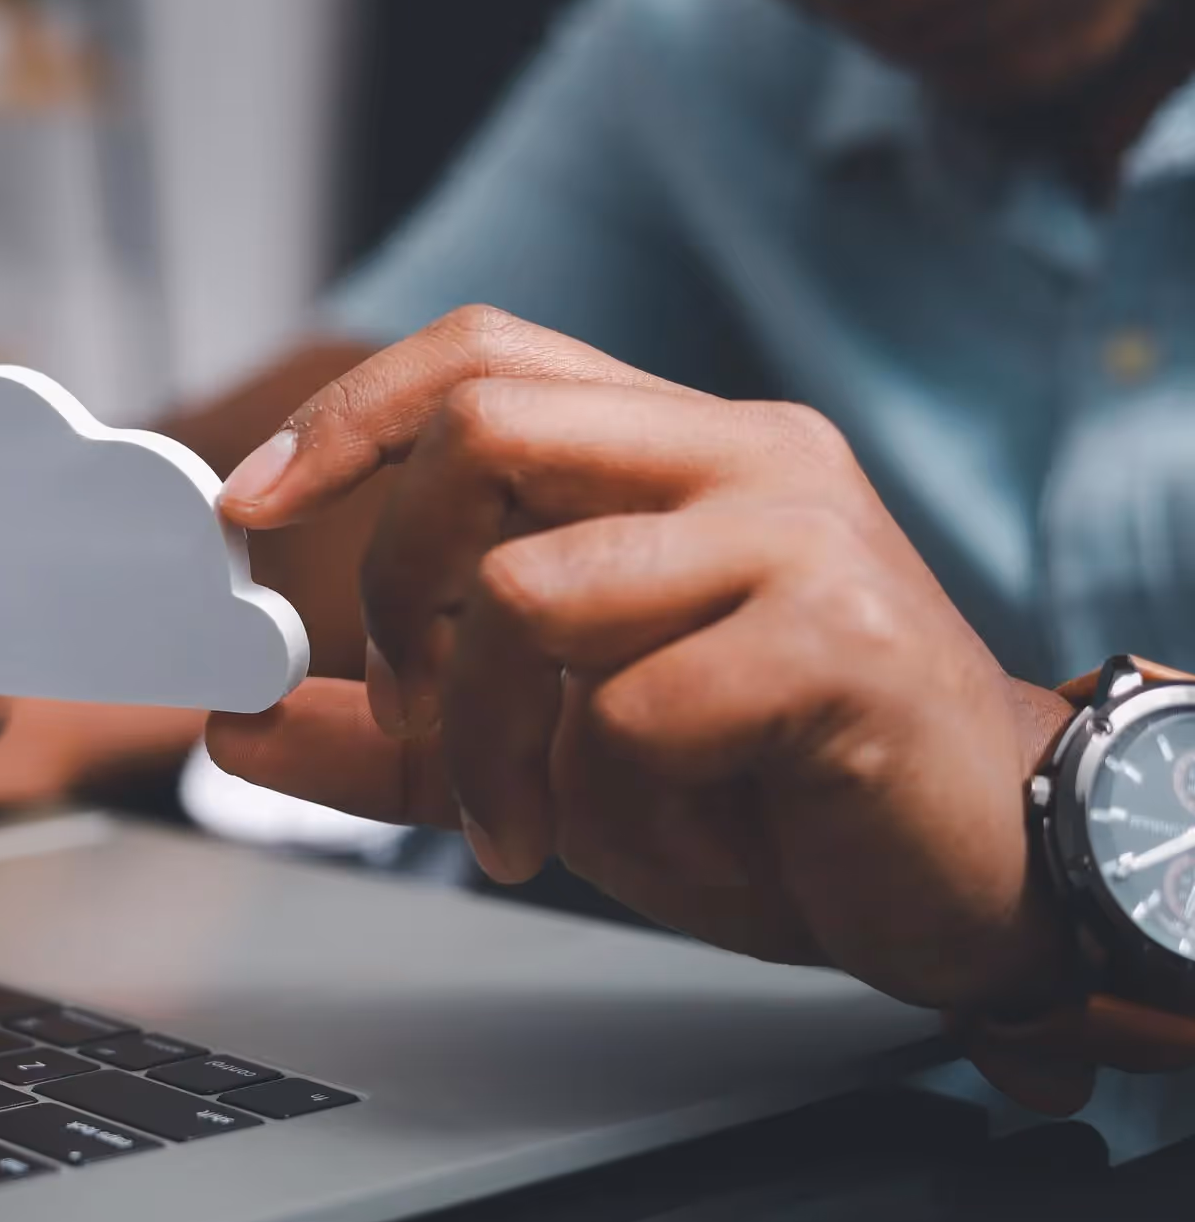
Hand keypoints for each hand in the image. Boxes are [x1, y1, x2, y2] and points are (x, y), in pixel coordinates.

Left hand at [211, 307, 1090, 1091]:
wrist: (979, 864)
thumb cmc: (775, 785)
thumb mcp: (558, 750)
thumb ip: (408, 733)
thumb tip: (241, 724)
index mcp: (678, 451)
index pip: (485, 358)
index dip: (349, 418)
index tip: (249, 503)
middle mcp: (740, 458)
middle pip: (483, 428)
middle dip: (393, 582)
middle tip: (412, 703)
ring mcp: (796, 537)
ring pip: (529, 593)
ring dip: (495, 745)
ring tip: (538, 827)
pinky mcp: (836, 645)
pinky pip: (631, 717)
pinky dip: (614, 812)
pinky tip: (686, 841)